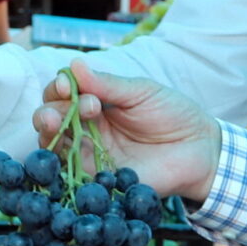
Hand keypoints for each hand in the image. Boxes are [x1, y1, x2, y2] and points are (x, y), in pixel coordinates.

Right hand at [30, 58, 221, 203]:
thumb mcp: (141, 92)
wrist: (199, 149)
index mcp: (96, 103)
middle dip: (49, 110)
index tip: (67, 85)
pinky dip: (58, 164)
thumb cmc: (173, 114)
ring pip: (54, 146)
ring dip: (47, 132)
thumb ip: (108, 84)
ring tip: (54, 122)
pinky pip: (70, 175)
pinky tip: (63, 152)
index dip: (58, 88)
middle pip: (51, 119)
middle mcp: (87, 129)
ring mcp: (90, 155)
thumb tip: (73, 65)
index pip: (63, 94)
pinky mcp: (97, 180)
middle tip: (70, 105)